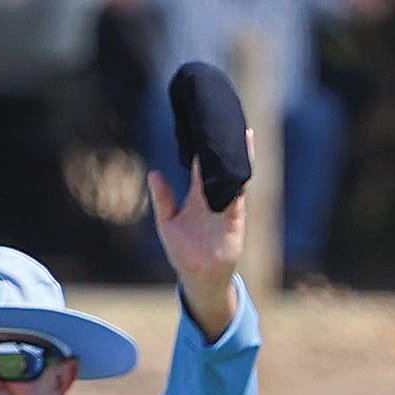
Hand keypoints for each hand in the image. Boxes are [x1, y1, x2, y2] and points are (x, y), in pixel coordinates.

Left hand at [146, 136, 249, 337]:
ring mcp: (226, 207)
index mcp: (198, 196)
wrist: (198, 276)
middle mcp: (214, 197)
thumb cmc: (183, 251)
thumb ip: (163, 199)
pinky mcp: (234, 220)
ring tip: (241, 134)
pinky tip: (241, 167)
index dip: (201, 147)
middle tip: (224, 118)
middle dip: (224, 145)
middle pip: (220, 165)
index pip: (200, 165)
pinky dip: (239, 184)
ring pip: (234, 177)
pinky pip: (238, 198)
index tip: (201, 124)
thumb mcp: (167, 222)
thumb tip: (153, 172)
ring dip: (238, 158)